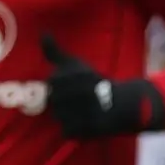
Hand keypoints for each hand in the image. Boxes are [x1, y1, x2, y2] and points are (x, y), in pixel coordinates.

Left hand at [44, 44, 164, 140]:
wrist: (121, 104)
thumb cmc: (92, 82)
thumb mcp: (74, 64)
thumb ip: (54, 52)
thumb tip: (43, 32)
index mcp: (80, 75)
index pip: (52, 83)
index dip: (60, 86)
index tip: (74, 85)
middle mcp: (84, 92)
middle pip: (54, 101)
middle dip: (63, 101)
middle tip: (79, 99)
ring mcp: (88, 111)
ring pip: (59, 116)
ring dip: (67, 115)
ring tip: (83, 110)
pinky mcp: (91, 129)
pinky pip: (66, 132)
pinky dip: (72, 129)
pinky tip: (84, 122)